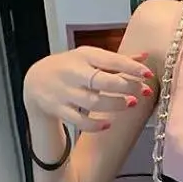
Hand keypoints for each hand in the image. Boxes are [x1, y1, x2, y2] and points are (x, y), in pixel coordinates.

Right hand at [23, 46, 155, 131]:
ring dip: (114, 104)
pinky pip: (79, 121)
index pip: (109, 60)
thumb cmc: (70, 69)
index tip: (148, 74)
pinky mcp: (59, 110)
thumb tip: (145, 56)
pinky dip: (95, 125)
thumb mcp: (90, 58)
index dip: (130, 67)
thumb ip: (118, 60)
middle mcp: (73, 73)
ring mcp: (65, 92)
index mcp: (84, 56)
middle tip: (142, 92)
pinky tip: (108, 124)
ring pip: (92, 102)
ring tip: (131, 104)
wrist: (35, 82)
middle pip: (100, 80)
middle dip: (124, 87)